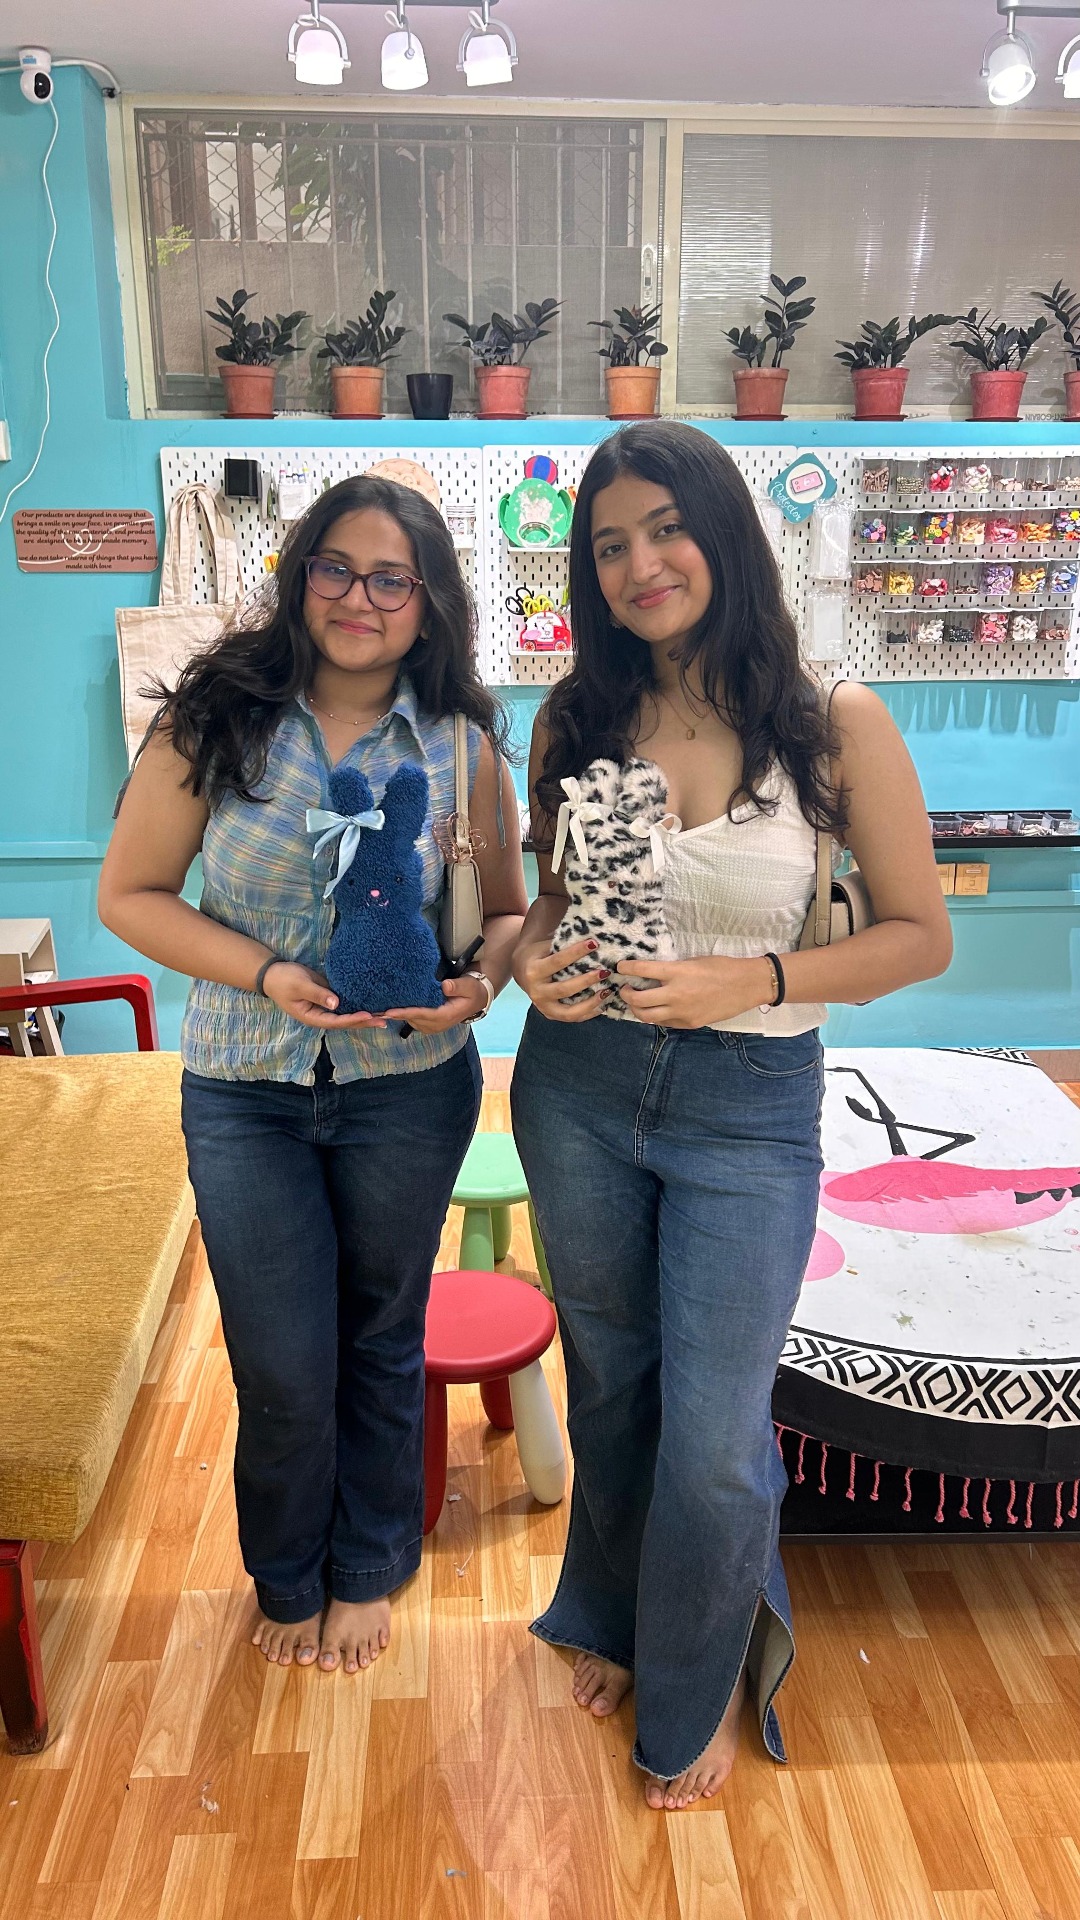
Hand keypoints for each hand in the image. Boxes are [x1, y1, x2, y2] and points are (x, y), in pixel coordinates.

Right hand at [262, 961, 389, 1029]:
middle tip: (385, 1019)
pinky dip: (358, 1004)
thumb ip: (318, 994)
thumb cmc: (284, 980)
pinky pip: (346, 1004)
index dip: (353, 1019)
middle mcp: (322, 1016)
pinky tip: (372, 1003)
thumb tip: (336, 1004)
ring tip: (385, 1014)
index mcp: (313, 1017)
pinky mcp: (329, 998)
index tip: (369, 1015)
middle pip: (346, 1022)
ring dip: (365, 1015)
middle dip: (365, 1021)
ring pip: (348, 1014)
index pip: (337, 1021)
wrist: (274, 973)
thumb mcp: (300, 986)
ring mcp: (325, 1008)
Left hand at [383, 974, 488, 1033]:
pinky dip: (401, 1014)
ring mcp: (432, 1026)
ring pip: (410, 1020)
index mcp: (446, 1016)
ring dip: (395, 1015)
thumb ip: (457, 986)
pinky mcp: (427, 1023)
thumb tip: (444, 987)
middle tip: (374, 1010)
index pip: (422, 1014)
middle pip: (411, 1019)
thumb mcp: (469, 986)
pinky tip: (389, 1008)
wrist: (476, 999)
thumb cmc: (472, 990)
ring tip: (377, 1009)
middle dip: (394, 1015)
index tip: (389, 1012)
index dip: (405, 1013)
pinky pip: (412, 1019)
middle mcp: (437, 1025)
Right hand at [513, 936, 610, 1022]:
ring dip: (591, 1002)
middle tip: (605, 972)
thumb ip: (563, 945)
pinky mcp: (550, 1014)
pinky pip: (571, 1018)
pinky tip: (602, 1005)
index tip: (594, 944)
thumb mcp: (545, 947)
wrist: (522, 971)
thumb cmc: (540, 955)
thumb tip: (591, 939)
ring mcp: (543, 1006)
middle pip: (564, 989)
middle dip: (587, 981)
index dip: (576, 952)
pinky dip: (588, 1013)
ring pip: (569, 1011)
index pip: (558, 961)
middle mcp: (537, 991)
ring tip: (607, 991)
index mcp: (534, 971)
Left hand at [615, 955, 772, 1027]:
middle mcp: (676, 994)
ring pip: (647, 1016)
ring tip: (636, 1002)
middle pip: (638, 999)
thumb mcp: (694, 962)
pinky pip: (664, 1022)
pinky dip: (655, 1017)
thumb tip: (653, 974)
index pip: (642, 970)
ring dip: (636, 1009)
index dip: (626, 968)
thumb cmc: (723, 967)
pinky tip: (656, 1010)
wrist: (747, 986)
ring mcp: (682, 1012)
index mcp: (677, 972)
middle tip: (626, 989)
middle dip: (626, 994)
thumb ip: (672, 970)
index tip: (620, 967)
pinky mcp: (689, 1023)